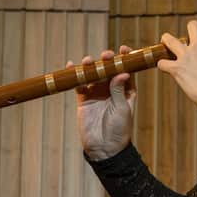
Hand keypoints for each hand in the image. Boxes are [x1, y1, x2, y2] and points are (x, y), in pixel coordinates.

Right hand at [72, 46, 136, 160]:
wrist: (104, 147)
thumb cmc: (119, 129)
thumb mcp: (122, 108)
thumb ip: (119, 90)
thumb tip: (122, 72)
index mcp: (126, 91)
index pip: (126, 70)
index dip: (125, 59)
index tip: (124, 49)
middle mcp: (112, 90)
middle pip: (108, 70)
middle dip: (107, 60)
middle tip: (105, 55)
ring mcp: (97, 93)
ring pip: (93, 75)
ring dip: (91, 66)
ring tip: (88, 61)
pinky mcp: (84, 99)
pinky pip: (79, 84)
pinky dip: (75, 75)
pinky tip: (71, 66)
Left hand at [156, 20, 196, 107]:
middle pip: (192, 25)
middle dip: (191, 30)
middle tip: (191, 40)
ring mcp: (186, 55)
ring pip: (169, 40)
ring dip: (167, 40)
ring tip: (167, 43)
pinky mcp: (177, 68)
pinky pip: (162, 63)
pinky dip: (164, 65)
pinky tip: (167, 68)